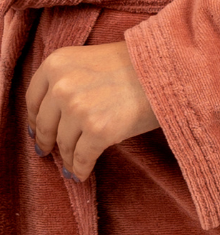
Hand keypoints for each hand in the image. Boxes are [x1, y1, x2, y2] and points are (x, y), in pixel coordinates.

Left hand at [26, 41, 158, 181]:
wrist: (170, 71)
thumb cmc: (138, 65)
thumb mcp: (93, 60)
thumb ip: (70, 79)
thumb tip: (57, 113)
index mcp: (57, 64)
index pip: (33, 98)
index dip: (35, 119)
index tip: (37, 130)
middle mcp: (62, 85)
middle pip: (46, 124)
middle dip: (47, 141)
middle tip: (47, 151)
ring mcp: (79, 109)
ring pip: (64, 144)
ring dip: (67, 158)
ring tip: (71, 165)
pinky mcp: (98, 131)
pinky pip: (82, 158)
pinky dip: (81, 169)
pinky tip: (82, 174)